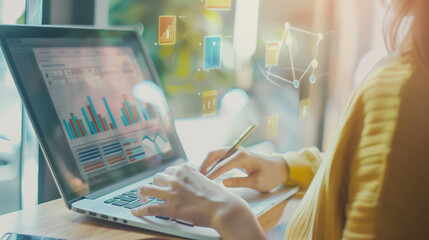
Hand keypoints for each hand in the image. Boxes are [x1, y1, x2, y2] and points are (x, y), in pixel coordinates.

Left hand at [131, 164, 265, 239]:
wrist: (223, 208)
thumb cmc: (218, 195)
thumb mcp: (206, 178)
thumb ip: (194, 176)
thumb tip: (191, 177)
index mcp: (185, 170)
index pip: (169, 170)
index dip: (166, 178)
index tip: (165, 182)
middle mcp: (176, 179)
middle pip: (156, 178)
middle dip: (155, 184)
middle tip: (154, 191)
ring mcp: (171, 193)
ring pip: (147, 189)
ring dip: (142, 193)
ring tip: (142, 198)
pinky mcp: (170, 208)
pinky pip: (149, 208)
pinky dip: (140, 210)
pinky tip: (136, 211)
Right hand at [199, 148, 288, 191]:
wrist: (280, 168)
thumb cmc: (271, 175)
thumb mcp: (257, 182)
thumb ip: (240, 182)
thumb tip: (223, 183)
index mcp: (242, 156)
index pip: (222, 165)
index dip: (212, 174)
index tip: (205, 182)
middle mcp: (237, 151)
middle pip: (215, 154)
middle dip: (205, 164)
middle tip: (198, 176)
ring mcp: (236, 152)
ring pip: (216, 155)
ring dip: (207, 163)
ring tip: (200, 175)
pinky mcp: (235, 156)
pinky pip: (220, 157)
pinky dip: (212, 163)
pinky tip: (208, 172)